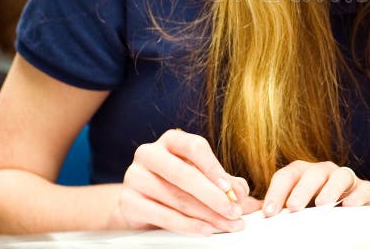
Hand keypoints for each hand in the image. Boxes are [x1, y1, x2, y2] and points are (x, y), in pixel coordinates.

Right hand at [111, 129, 260, 234]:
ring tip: (226, 224)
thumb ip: (223, 181)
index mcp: (170, 140)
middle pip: (184, 173)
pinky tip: (205, 230)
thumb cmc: (175, 183)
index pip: (194, 147)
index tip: (232, 189)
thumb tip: (241, 192)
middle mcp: (149, 153)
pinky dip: (188, 225)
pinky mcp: (128, 202)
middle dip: (213, 196)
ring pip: (176, 198)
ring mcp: (135, 176)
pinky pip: (163, 216)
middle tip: (234, 211)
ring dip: (206, 215)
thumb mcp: (200, 176)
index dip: (214, 168)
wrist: (139, 201)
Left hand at [262, 160, 369, 216]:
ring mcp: (344, 179)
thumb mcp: (292, 204)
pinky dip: (357, 196)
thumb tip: (244, 209)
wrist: (348, 208)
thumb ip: (272, 205)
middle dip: (301, 190)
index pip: (286, 176)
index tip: (269, 212)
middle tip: (294, 207)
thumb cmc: (315, 204)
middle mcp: (323, 172)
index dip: (276, 193)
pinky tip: (349, 205)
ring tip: (322, 204)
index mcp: (302, 174)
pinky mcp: (363, 190)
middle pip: (312, 173)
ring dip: (330, 189)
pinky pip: (362, 188)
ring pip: (339, 175)